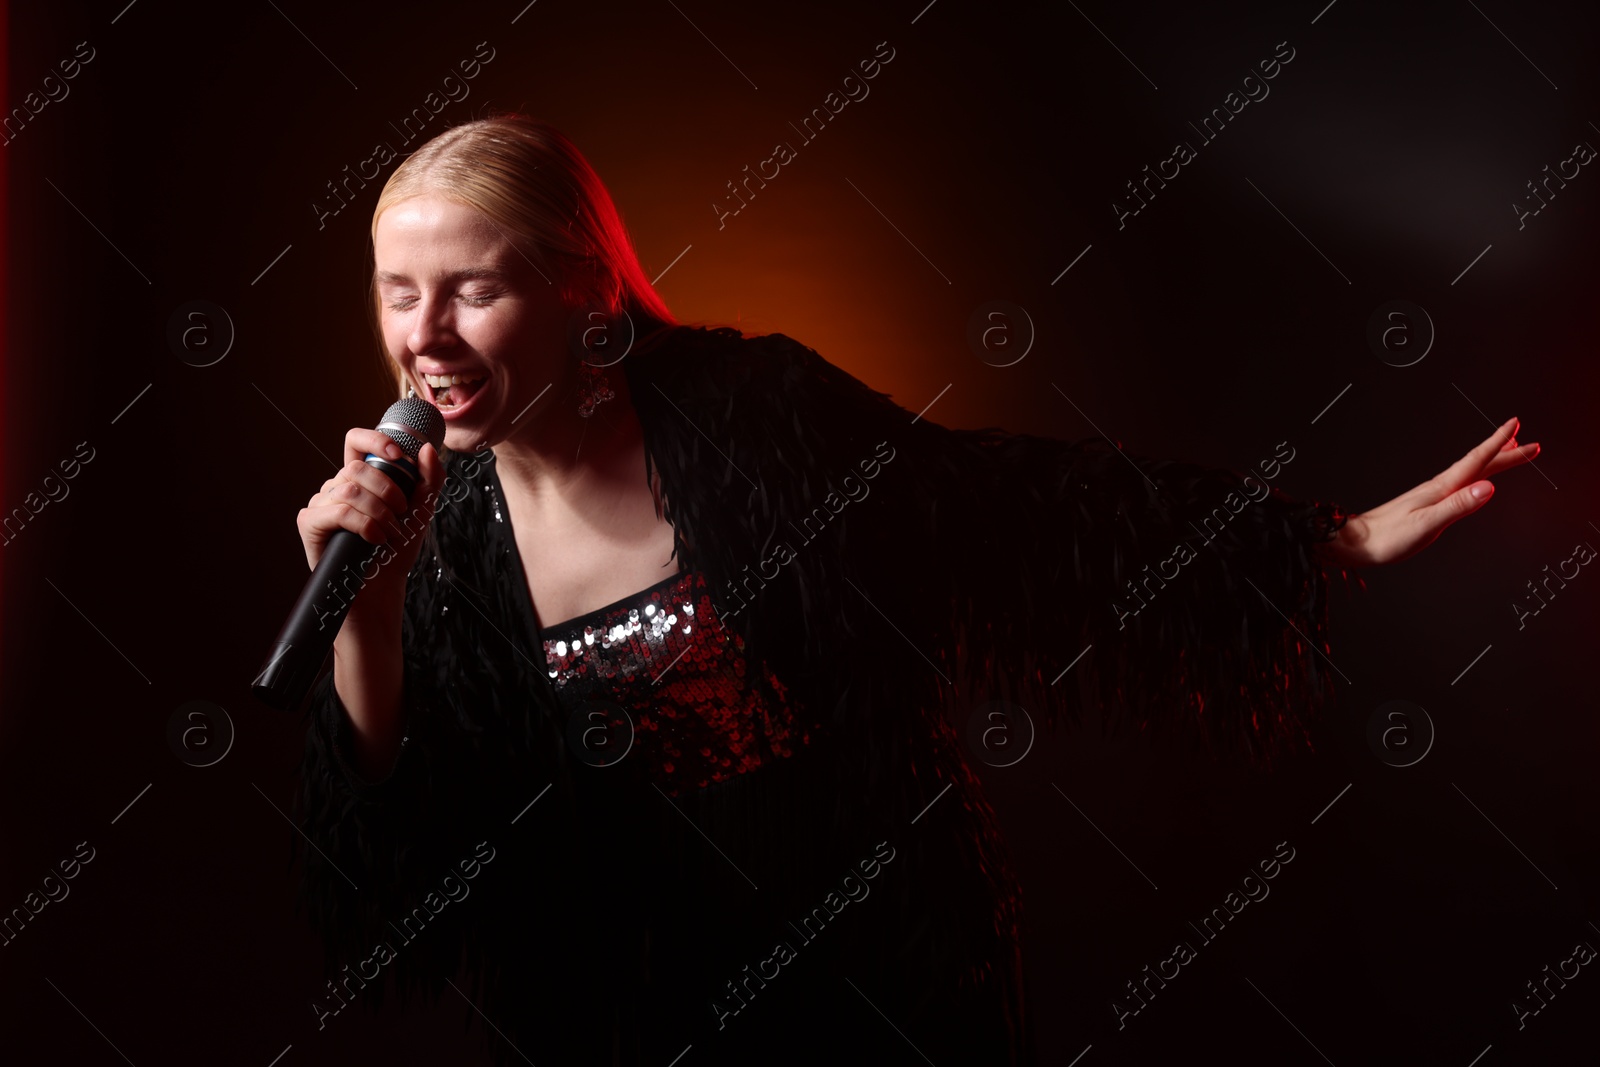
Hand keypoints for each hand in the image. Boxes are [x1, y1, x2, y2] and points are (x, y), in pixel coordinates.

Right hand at [296, 428, 445, 600]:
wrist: (382, 586)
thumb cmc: (397, 548)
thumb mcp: (422, 510)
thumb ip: (429, 479)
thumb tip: (426, 448)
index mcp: (360, 478)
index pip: (356, 441)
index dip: (374, 439)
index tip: (398, 455)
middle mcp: (337, 486)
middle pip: (357, 467)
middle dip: (387, 490)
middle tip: (401, 514)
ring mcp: (321, 503)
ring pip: (349, 490)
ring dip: (378, 513)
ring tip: (390, 533)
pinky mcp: (310, 523)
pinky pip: (337, 511)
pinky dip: (363, 525)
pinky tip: (375, 539)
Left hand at [1314, 417, 1540, 567]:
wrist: (1357, 543)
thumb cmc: (1388, 537)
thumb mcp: (1427, 524)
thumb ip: (1458, 506)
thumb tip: (1489, 488)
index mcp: (1441, 489)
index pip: (1476, 461)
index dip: (1498, 443)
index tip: (1517, 426)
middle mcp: (1438, 487)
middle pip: (1479, 465)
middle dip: (1506, 453)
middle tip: (1532, 444)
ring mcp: (1432, 494)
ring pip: (1471, 472)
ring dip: (1493, 461)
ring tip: (1510, 451)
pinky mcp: (1426, 503)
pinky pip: (1460, 483)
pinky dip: (1475, 475)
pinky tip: (1476, 479)